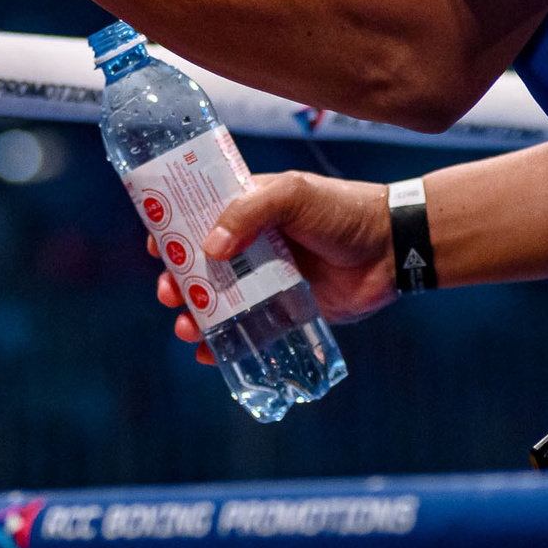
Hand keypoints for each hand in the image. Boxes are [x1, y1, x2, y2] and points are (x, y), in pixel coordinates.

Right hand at [150, 172, 393, 364]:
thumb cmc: (343, 211)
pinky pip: (247, 330)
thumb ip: (248, 212)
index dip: (171, 229)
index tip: (155, 246)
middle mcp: (253, 244)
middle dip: (178, 280)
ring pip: (218, 300)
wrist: (391, 248)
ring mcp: (267, 280)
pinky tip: (207, 353)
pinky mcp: (285, 311)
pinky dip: (223, 344)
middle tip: (170, 292)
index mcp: (249, 209)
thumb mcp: (293, 194)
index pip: (198, 215)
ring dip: (195, 315)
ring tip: (187, 327)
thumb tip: (209, 247)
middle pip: (200, 263)